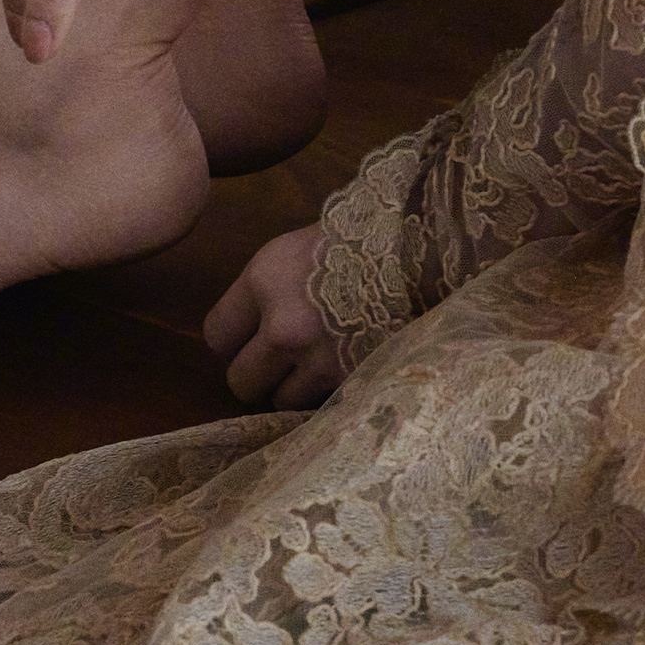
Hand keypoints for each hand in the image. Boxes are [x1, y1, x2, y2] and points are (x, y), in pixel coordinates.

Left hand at [205, 224, 343, 406]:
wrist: (427, 249)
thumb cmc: (360, 238)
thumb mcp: (298, 250)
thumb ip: (267, 289)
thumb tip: (247, 328)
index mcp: (265, 278)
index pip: (216, 335)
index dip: (234, 339)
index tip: (251, 335)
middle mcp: (282, 324)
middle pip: (240, 381)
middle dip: (260, 372)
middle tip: (285, 358)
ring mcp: (318, 359)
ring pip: (279, 400)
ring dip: (296, 386)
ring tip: (323, 361)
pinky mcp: (351, 382)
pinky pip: (319, 406)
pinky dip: (328, 395)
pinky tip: (346, 368)